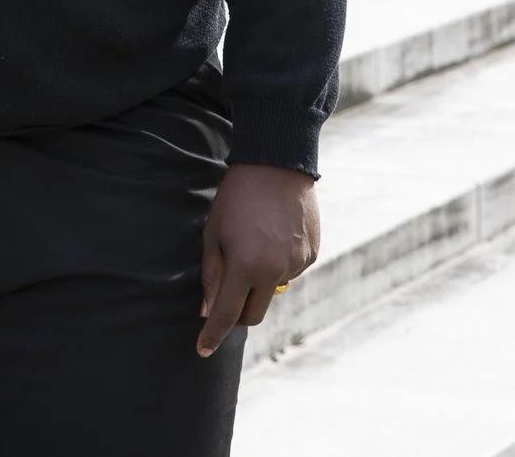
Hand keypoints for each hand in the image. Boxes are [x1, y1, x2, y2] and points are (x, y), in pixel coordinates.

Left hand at [197, 163, 319, 357]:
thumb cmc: (236, 198)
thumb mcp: (213, 233)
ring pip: (272, 291)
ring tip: (253, 242)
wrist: (277, 164)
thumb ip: (211, 275)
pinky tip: (273, 235)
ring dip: (259, 281)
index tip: (202, 350)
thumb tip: (208, 310)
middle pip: (253, 314)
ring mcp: (297, 264)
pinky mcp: (312, 255)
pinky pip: (290, 271)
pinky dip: (278, 264)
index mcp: (245, 267)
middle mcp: (274, 271)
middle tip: (226, 296)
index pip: (226, 315)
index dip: (212, 335)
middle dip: (237, 313)